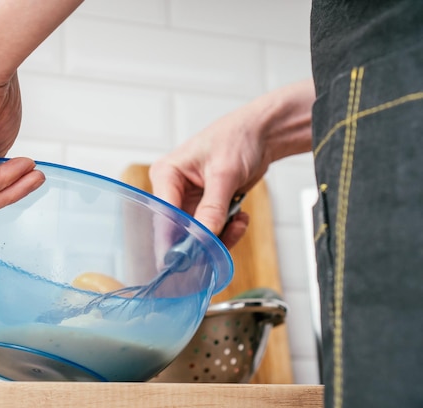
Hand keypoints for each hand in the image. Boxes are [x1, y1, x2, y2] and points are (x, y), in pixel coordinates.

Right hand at [150, 79, 314, 247]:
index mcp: (167, 174)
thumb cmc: (237, 138)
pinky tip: (240, 217)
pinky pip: (211, 230)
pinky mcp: (205, 207)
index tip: (188, 257)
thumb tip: (204, 235)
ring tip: (238, 221)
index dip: (174, 237)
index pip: (163, 213)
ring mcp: (190, 200)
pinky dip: (227, 230)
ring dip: (220, 235)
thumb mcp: (225, 173)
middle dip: (203, 237)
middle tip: (222, 241)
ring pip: (197, 234)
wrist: (261, 134)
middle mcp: (174, 189)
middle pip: (179, 229)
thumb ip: (213, 207)